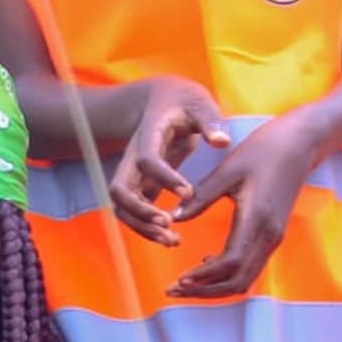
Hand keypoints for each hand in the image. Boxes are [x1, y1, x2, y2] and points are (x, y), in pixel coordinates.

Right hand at [108, 77, 229, 246]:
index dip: (163, 177)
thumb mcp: (199, 103)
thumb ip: (211, 120)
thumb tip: (222, 142)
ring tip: (172, 240)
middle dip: (140, 212)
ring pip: (122, 208)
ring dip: (142, 227)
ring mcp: (133, 174)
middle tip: (168, 224)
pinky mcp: (140, 186)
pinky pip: (133, 214)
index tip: (188, 192)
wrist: (162, 101)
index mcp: (148, 135)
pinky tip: (172, 238)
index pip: (146, 159)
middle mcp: (133, 158)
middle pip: (120, 190)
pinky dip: (147, 229)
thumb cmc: (183, 101)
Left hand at [167, 112, 322, 299]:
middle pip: (238, 281)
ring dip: (214, 287)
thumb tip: (174, 217)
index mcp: (257, 219)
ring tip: (185, 284)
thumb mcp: (228, 169)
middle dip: (205, 291)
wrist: (301, 142)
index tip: (180, 280)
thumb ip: (201, 196)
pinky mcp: (272, 235)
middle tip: (174, 289)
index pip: (230, 262)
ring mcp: (273, 238)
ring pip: (244, 279)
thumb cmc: (265, 150)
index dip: (204, 276)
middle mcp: (269, 235)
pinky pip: (249, 267)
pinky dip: (226, 275)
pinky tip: (204, 265)